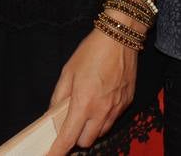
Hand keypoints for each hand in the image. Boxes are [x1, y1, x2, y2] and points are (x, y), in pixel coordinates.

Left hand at [45, 29, 137, 155]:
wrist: (119, 37)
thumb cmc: (92, 51)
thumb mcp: (67, 71)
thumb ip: (59, 96)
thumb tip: (53, 113)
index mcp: (83, 102)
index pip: (69, 138)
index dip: (58, 151)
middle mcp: (102, 110)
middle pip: (86, 141)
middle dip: (76, 137)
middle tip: (71, 121)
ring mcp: (116, 108)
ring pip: (101, 132)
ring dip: (91, 128)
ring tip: (88, 107)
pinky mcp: (127, 103)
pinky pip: (113, 119)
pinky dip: (105, 116)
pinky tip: (102, 98)